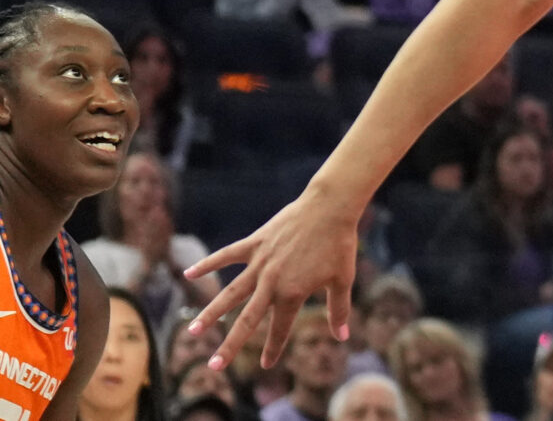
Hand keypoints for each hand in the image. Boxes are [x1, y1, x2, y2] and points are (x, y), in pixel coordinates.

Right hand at [184, 189, 361, 371]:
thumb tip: (343, 336)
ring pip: (230, 293)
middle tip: (213, 367)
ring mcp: (260, 263)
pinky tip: (188, 274)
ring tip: (193, 331)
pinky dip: (208, 264)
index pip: (280, 328)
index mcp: (292, 293)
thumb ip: (339, 310)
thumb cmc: (339, 244)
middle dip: (230, 346)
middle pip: (246, 320)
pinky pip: (226, 255)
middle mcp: (271, 282)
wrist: (331, 207)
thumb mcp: (343, 279)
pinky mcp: (255, 243)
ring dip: (211, 313)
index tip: (266, 366)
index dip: (274, 348)